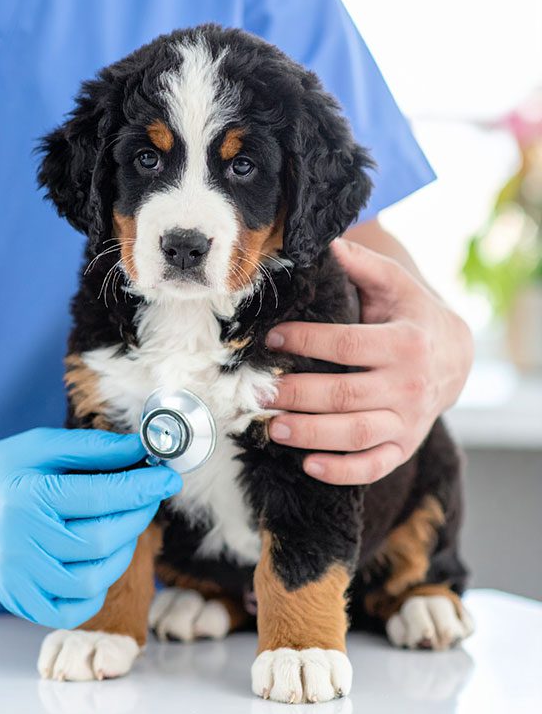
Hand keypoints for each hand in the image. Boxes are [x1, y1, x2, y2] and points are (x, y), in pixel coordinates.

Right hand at [0, 428, 180, 627]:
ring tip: (121, 528)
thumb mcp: (42, 445)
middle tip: (147, 498)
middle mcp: (20, 541)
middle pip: (100, 539)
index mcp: (26, 496)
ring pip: (91, 578)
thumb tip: (141, 450)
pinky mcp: (18, 599)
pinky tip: (98, 561)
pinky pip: (70, 609)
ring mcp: (17, 576)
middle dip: (136, 516)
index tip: (168, 479)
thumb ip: (93, 447)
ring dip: (121, 552)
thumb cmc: (1, 470)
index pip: (99, 496)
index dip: (142, 489)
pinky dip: (95, 590)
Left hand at [266, 238, 472, 484]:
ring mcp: (407, 420)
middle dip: (296, 394)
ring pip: (355, 434)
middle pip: (344, 394)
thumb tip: (330, 242)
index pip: (346, 344)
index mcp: (405, 343)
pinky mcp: (403, 446)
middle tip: (257, 392)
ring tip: (272, 427)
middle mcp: (409, 385)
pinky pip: (374, 466)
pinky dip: (342, 471)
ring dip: (311, 434)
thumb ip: (366, 266)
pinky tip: (308, 465)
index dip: (305, 342)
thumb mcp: (396, 287)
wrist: (456, 358)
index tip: (271, 340)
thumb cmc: (413, 317)